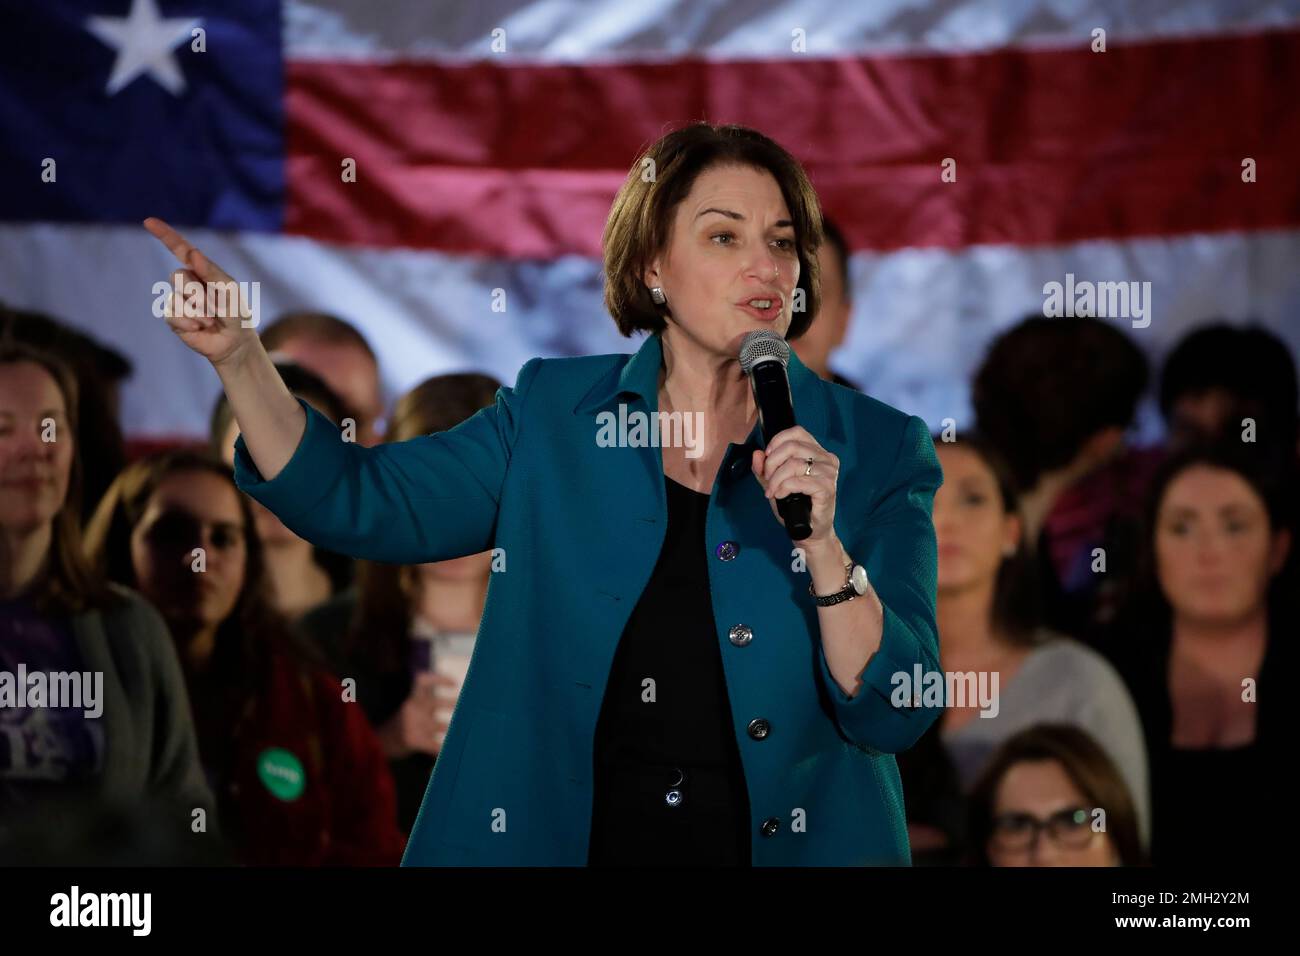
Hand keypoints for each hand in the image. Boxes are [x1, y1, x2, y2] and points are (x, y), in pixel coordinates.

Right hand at [144, 217, 259, 367]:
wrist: (235, 342)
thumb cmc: (235, 313)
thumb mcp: (229, 290)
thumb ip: (211, 271)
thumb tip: (192, 252)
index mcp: (201, 270)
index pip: (180, 249)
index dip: (165, 235)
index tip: (148, 221)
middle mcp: (187, 282)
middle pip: (179, 275)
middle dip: (199, 293)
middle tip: (215, 307)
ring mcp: (179, 300)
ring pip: (176, 296)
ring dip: (198, 311)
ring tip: (211, 320)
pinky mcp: (174, 318)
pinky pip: (172, 313)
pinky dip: (188, 321)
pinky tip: (199, 327)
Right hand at [376, 671, 460, 757]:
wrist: (382, 743)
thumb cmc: (405, 723)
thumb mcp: (413, 707)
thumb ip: (431, 701)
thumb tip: (459, 699)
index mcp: (413, 698)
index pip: (423, 681)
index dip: (439, 679)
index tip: (455, 683)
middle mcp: (412, 709)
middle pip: (436, 702)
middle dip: (453, 704)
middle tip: (468, 709)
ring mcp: (412, 725)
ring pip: (442, 726)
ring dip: (455, 730)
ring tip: (465, 733)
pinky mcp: (413, 740)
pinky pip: (435, 745)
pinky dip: (445, 749)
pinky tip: (451, 752)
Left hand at [750, 425, 839, 545]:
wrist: (808, 531)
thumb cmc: (796, 506)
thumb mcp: (775, 483)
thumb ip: (764, 469)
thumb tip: (757, 454)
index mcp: (817, 452)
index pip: (797, 432)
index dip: (777, 441)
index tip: (767, 456)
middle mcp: (827, 459)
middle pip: (792, 446)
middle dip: (772, 462)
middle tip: (767, 478)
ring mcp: (829, 473)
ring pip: (794, 464)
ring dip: (776, 478)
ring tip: (772, 490)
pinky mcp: (827, 488)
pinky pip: (799, 481)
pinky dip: (784, 487)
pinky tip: (780, 495)